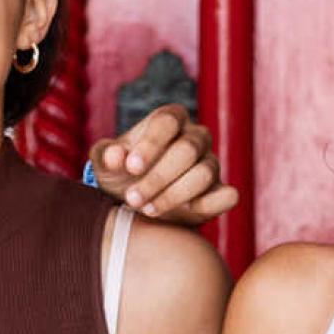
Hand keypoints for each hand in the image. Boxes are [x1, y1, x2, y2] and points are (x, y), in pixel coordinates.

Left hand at [90, 103, 238, 225]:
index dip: (150, 144)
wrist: (136, 202)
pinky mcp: (220, 192)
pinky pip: (227, 196)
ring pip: (204, 173)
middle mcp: (196, 137)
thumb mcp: (106, 165)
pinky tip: (183, 214)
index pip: (167, 121)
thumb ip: (106, 157)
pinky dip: (209, 205)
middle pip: (187, 149)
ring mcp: (211, 163)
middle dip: (158, 177)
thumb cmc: (121, 174)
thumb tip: (115, 157)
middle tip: (132, 199)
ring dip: (174, 195)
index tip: (131, 168)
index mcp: (170, 119)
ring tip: (147, 209)